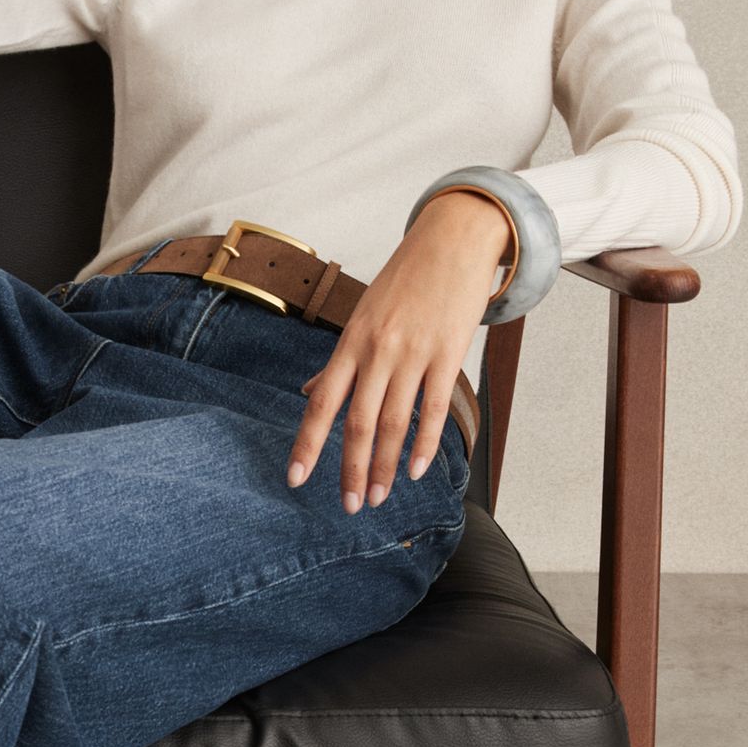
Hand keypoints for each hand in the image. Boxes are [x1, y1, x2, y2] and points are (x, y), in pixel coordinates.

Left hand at [286, 191, 511, 509]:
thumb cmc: (404, 281)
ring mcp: (413, 353)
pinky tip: (415, 471)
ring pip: (394, 423)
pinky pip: (433, 408)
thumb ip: (339, 363)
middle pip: (358, 423)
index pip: (322, 404)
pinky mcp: (448, 354)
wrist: (451, 240)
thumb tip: (310, 393)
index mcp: (351, 344)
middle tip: (350, 506)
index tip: (296, 479)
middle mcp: (377, 351)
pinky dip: (424, 444)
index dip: (307, 444)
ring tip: (379, 497)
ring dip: (385, 466)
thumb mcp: (362, 317)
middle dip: (351, 470)